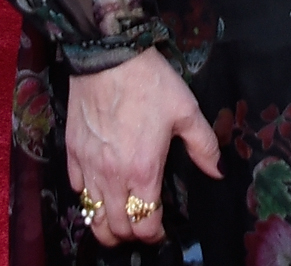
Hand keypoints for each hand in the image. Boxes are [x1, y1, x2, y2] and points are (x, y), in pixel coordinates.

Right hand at [65, 46, 220, 249]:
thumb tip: (218, 171)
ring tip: (119, 221)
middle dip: (131, 235)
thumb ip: (204, 147)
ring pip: (92, 215)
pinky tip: (99, 192)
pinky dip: (87, 198)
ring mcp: (88, 166)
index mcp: (143, 171)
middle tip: (142, 227)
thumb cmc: (150, 82)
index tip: (161, 231)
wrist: (110, 55)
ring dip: (106, 225)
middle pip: (116, 228)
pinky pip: (76, 189)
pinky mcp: (72, 152)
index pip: (145, 224)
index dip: (155, 235)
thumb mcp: (186, 111)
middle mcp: (112, 176)